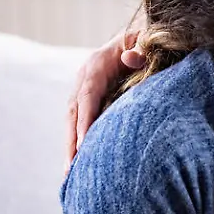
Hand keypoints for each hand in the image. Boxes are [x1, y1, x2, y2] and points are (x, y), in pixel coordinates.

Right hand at [65, 29, 146, 164]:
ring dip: (71, 146)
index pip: (87, 97)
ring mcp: (83, 89)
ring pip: (73, 121)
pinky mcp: (87, 99)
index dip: (85, 121)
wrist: (136, 36)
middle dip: (71, 142)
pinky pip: (79, 122)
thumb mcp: (144, 41)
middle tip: (71, 171)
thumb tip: (132, 57)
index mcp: (95, 66)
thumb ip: (139, 50)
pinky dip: (77, 141)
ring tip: (69, 176)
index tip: (84, 145)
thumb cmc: (144, 41)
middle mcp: (84, 79)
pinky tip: (79, 164)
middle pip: (74, 114)